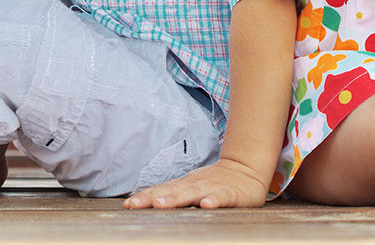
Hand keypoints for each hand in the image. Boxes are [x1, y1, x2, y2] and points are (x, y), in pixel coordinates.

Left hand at [123, 158, 269, 209]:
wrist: (246, 170)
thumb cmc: (214, 183)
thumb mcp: (192, 189)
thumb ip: (174, 195)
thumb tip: (148, 203)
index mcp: (185, 185)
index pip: (161, 190)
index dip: (144, 197)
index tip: (128, 204)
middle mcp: (195, 184)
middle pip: (171, 191)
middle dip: (153, 198)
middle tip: (135, 205)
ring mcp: (213, 188)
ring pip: (193, 193)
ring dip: (176, 198)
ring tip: (161, 204)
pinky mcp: (232, 194)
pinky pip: (222, 197)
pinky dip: (214, 200)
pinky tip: (206, 205)